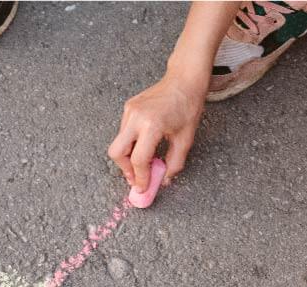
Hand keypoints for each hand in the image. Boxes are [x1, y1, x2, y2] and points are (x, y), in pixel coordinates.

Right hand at [108, 72, 205, 191]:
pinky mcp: (128, 108)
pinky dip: (131, 143)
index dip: (140, 177)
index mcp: (152, 125)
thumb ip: (173, 163)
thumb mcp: (185, 139)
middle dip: (125, 169)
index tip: (143, 187)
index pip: (139, 160)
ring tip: (143, 161)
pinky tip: (143, 143)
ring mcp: (129, 111)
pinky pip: (123, 132)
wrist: (184, 78)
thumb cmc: (188, 105)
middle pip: (117, 153)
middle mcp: (136, 118)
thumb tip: (162, 180)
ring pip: (118, 144)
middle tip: (136, 177)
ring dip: (128, 157)